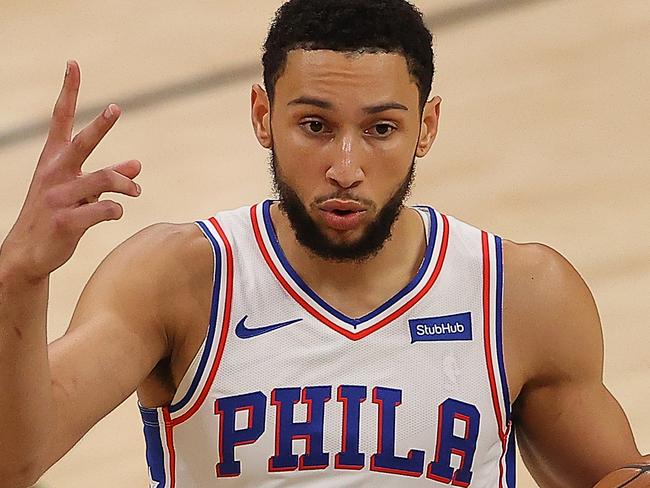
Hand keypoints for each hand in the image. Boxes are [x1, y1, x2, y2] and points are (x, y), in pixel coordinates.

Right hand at [0, 60, 141, 281]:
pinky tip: (116, 213)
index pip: (60, 119)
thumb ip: (109, 176)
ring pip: (104, 180)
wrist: (29, 253)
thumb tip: (138, 165)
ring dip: (126, 185)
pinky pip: (105, 210)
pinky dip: (116, 210)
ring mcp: (59, 197)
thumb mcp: (80, 192)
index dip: (68, 91)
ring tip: (136, 191)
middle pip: (82, 143)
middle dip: (100, 125)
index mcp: (53, 160)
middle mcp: (55, 173)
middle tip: (117, 108)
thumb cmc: (57, 215)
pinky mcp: (67, 221)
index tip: (73, 64)